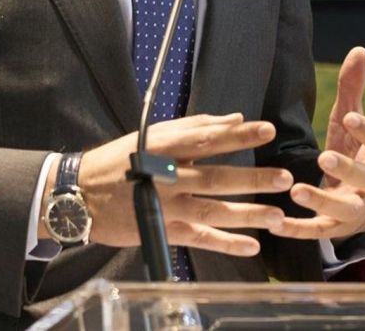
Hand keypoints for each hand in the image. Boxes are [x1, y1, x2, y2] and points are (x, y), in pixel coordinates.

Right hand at [48, 113, 294, 257]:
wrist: (81, 194)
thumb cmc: (121, 159)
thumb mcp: (152, 134)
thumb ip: (195, 126)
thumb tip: (235, 118)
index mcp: (164, 147)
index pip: (206, 139)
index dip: (237, 134)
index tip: (267, 129)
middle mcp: (167, 177)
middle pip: (215, 177)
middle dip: (251, 178)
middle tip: (283, 177)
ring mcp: (166, 207)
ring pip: (212, 211)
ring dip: (247, 214)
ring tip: (277, 215)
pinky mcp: (163, 231)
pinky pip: (200, 239)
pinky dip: (226, 243)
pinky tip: (252, 245)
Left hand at [273, 47, 364, 242]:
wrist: (352, 200)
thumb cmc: (351, 150)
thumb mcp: (349, 121)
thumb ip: (352, 89)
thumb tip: (359, 50)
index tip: (350, 116)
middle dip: (349, 170)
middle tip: (325, 157)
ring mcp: (354, 209)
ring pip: (344, 209)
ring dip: (321, 201)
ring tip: (295, 191)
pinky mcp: (334, 228)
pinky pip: (318, 231)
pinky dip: (297, 229)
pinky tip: (275, 222)